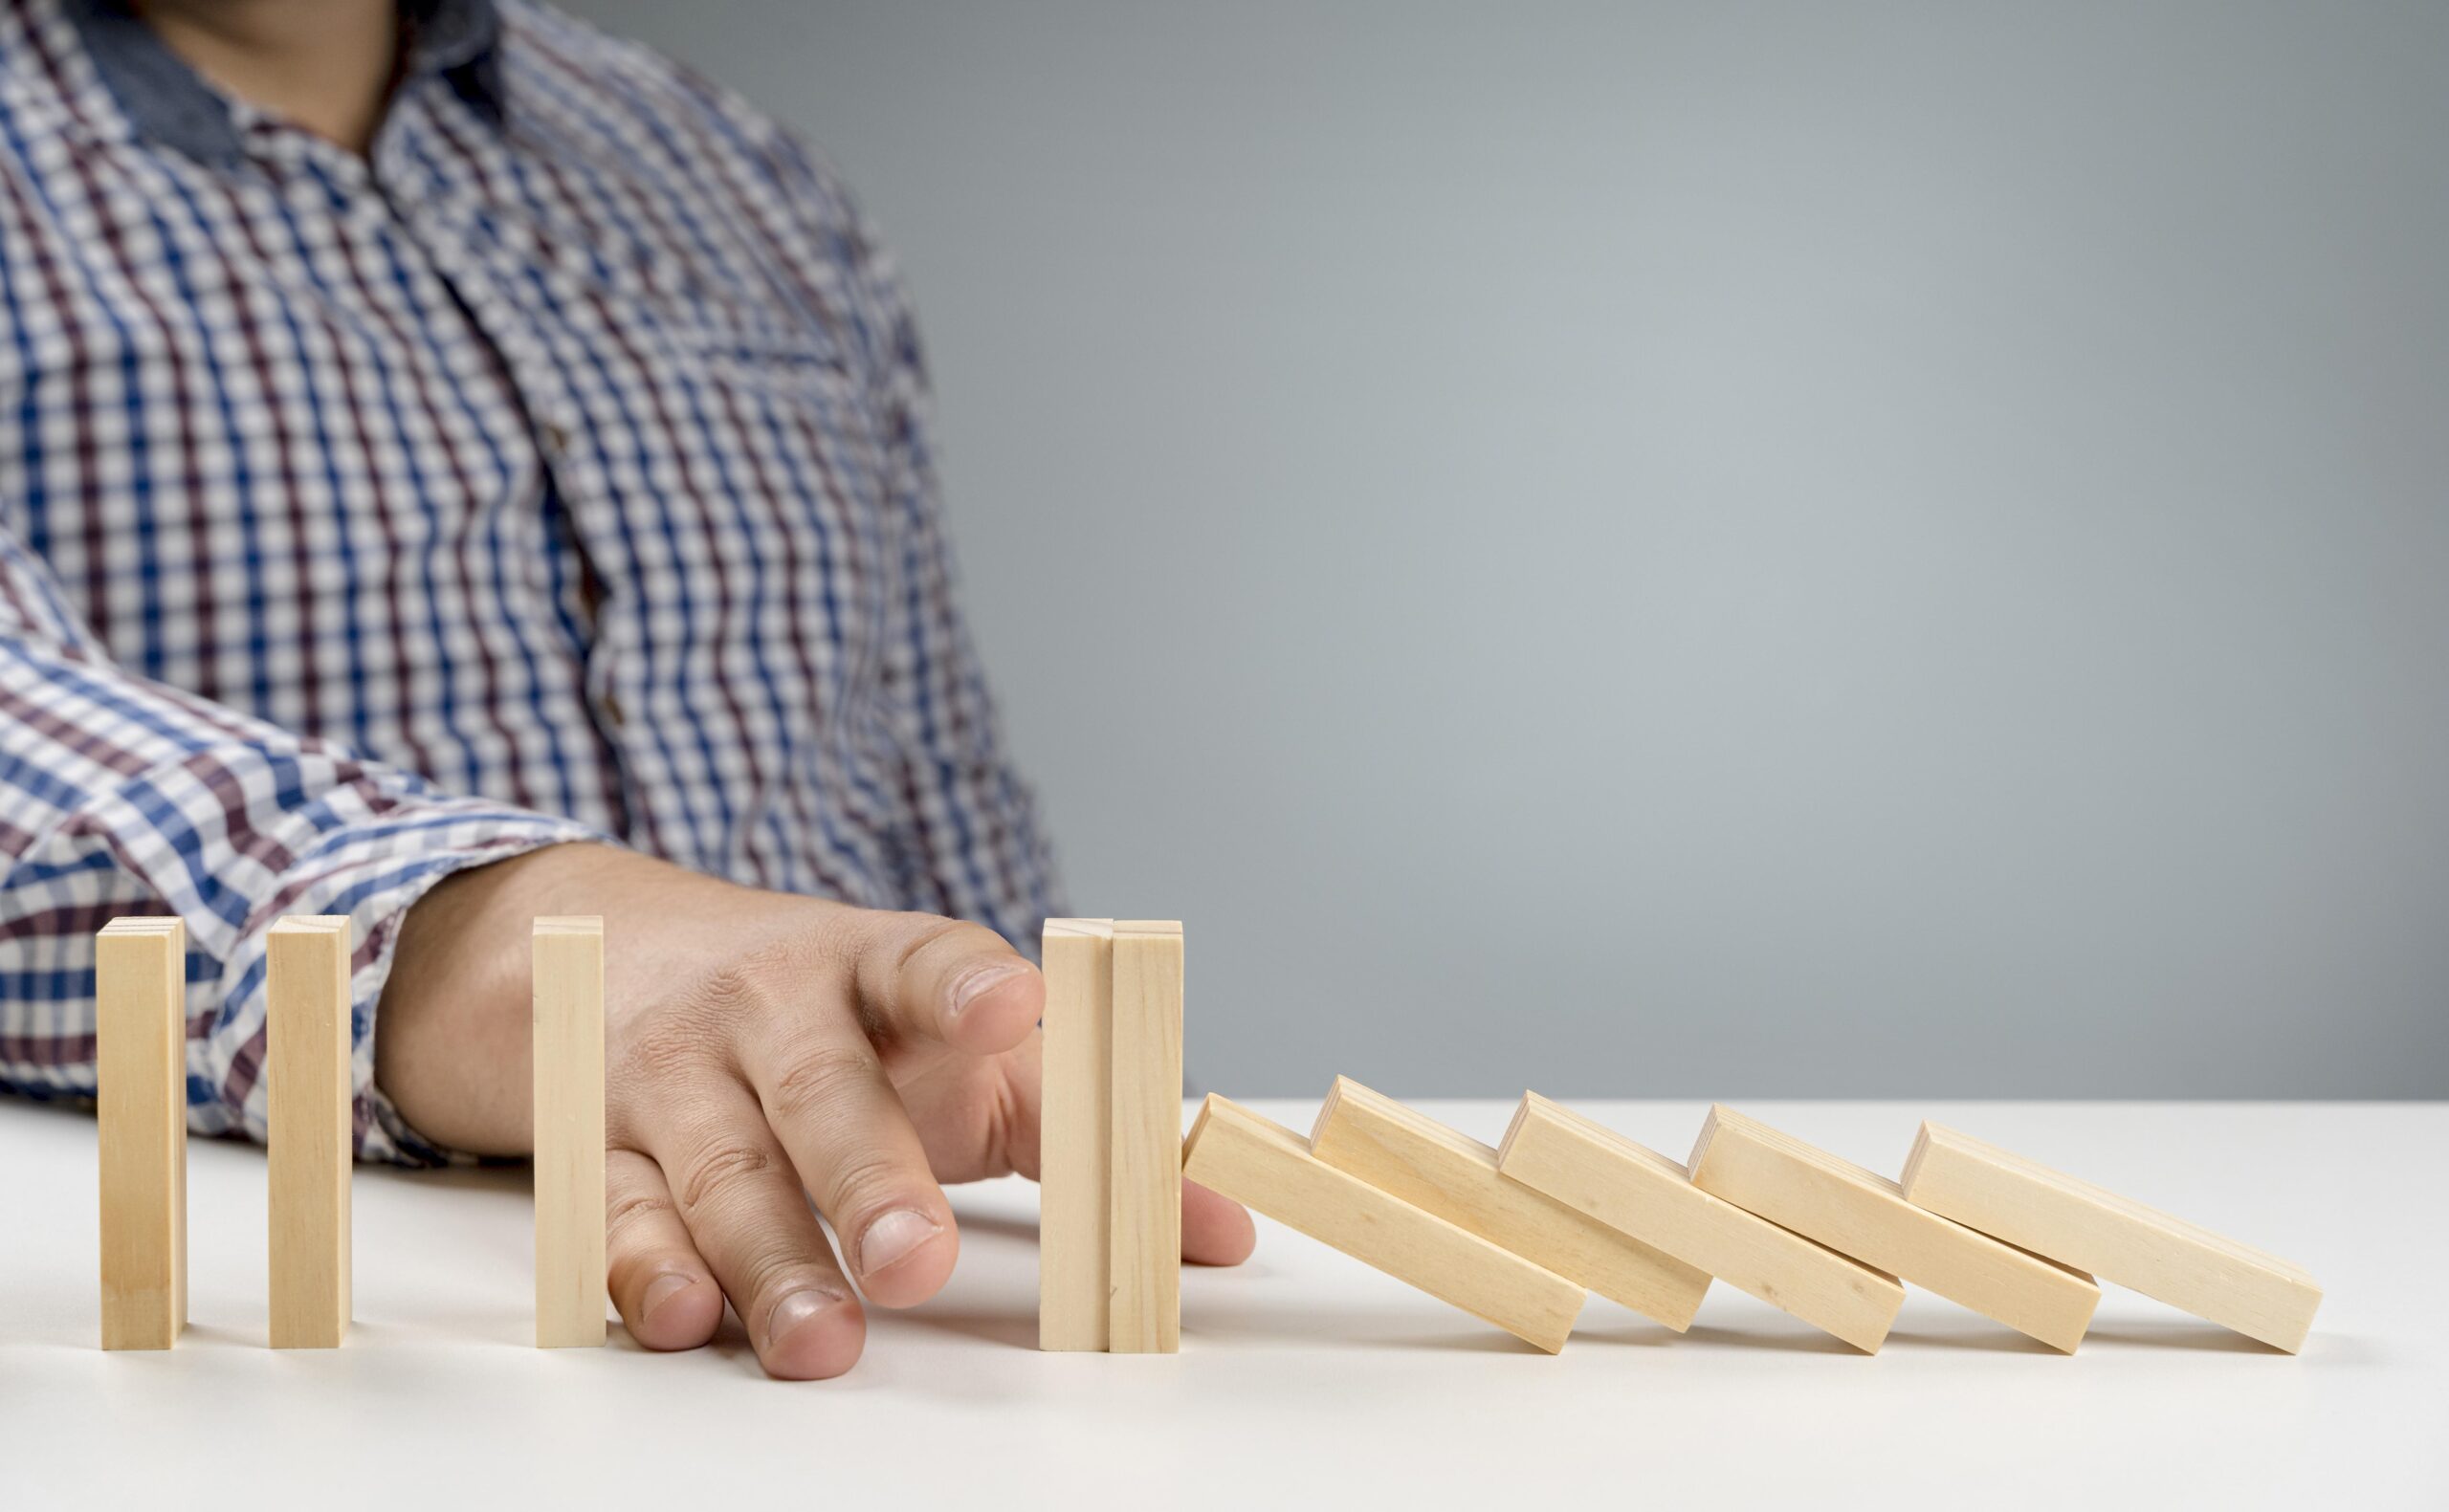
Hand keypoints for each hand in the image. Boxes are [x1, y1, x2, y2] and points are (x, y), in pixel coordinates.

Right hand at [379, 843, 1255, 1377]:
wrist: (621, 948)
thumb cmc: (838, 1018)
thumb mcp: (963, 1048)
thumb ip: (1082, 1132)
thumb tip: (1222, 1236)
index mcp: (877, 967)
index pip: (926, 961)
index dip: (967, 984)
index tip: (1015, 1004)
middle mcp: (772, 1009)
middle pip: (822, 1089)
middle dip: (870, 1178)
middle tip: (916, 1264)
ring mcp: (679, 1073)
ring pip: (722, 1168)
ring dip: (773, 1261)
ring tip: (822, 1341)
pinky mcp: (598, 1143)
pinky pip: (616, 1214)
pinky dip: (645, 1272)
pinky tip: (688, 1319)